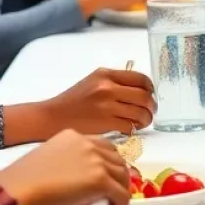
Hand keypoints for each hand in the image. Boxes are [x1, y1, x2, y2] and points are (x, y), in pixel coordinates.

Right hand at [0, 131, 129, 204]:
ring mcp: (97, 160)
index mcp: (74, 137)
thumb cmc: (24, 182)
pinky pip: (122, 197)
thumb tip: (86, 185)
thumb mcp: (51, 162)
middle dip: (115, 185)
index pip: (104, 149)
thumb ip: (72, 165)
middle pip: (118, 163)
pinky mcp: (101, 179)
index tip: (101, 188)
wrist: (16, 191)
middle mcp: (89, 144)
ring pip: (123, 180)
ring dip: (117, 200)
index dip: (107, 170)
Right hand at [41, 67, 155, 135]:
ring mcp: (107, 106)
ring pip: (139, 112)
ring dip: (145, 119)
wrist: (53, 117)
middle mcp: (108, 88)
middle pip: (144, 96)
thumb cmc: (73, 100)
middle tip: (151, 111)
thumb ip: (115, 82)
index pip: (140, 78)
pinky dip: (133, 129)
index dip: (150, 88)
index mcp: (106, 75)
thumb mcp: (94, 82)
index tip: (150, 94)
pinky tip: (130, 129)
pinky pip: (129, 126)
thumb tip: (140, 89)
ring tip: (142, 122)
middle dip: (151, 106)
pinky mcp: (104, 123)